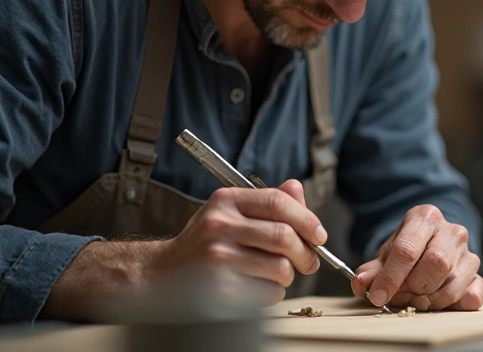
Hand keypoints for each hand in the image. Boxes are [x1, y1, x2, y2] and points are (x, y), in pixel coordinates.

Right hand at [158, 179, 326, 303]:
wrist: (163, 273)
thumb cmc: (206, 243)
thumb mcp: (230, 213)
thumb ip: (267, 202)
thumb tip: (298, 190)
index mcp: (226, 200)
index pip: (278, 202)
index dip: (307, 219)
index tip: (319, 235)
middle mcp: (219, 225)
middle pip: (284, 237)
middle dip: (306, 253)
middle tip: (309, 262)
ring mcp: (217, 257)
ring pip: (280, 268)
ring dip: (288, 276)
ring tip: (276, 274)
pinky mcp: (219, 287)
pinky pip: (267, 293)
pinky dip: (272, 293)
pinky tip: (256, 287)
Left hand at [350, 205, 482, 310]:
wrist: (430, 244)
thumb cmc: (407, 249)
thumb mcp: (385, 255)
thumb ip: (371, 270)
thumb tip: (362, 282)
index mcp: (425, 217)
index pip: (407, 250)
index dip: (390, 277)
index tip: (377, 296)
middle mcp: (452, 231)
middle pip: (435, 264)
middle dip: (413, 287)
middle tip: (400, 295)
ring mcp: (468, 253)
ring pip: (452, 284)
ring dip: (429, 300)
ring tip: (415, 299)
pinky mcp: (478, 275)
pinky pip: (472, 297)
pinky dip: (453, 305)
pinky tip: (438, 302)